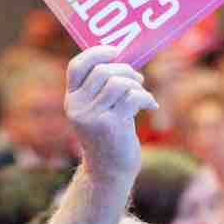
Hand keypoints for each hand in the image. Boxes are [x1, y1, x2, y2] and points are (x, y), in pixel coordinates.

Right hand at [64, 45, 156, 185]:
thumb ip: (100, 88)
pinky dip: (146, 98)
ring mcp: (93, 117)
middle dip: (125, 70)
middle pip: (102, 71)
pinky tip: (151, 106)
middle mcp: (78, 108)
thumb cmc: (107, 137)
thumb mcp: (96, 111)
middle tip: (138, 79)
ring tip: (142, 92)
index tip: (116, 52)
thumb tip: (122, 58)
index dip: (96, 53)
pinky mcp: (112, 126)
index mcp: (72, 100)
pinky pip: (133, 97)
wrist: (109, 171)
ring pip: (118, 83)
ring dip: (136, 84)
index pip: (77, 66)